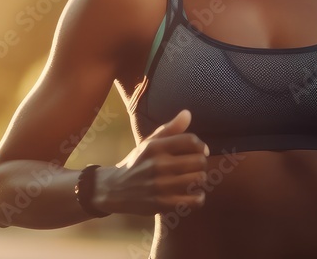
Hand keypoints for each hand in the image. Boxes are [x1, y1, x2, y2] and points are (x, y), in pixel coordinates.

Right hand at [94, 109, 209, 214]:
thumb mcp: (149, 143)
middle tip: (195, 167)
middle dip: (201, 163)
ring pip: (199, 179)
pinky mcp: (163, 203)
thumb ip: (170, 129)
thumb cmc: (137, 163)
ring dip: (200, 180)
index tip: (199, 151)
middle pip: (199, 161)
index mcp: (156, 147)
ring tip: (194, 180)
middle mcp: (159, 164)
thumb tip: (188, 113)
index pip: (191, 141)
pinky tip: (194, 195)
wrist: (115, 189)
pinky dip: (199, 198)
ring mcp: (161, 185)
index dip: (201, 146)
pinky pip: (194, 200)